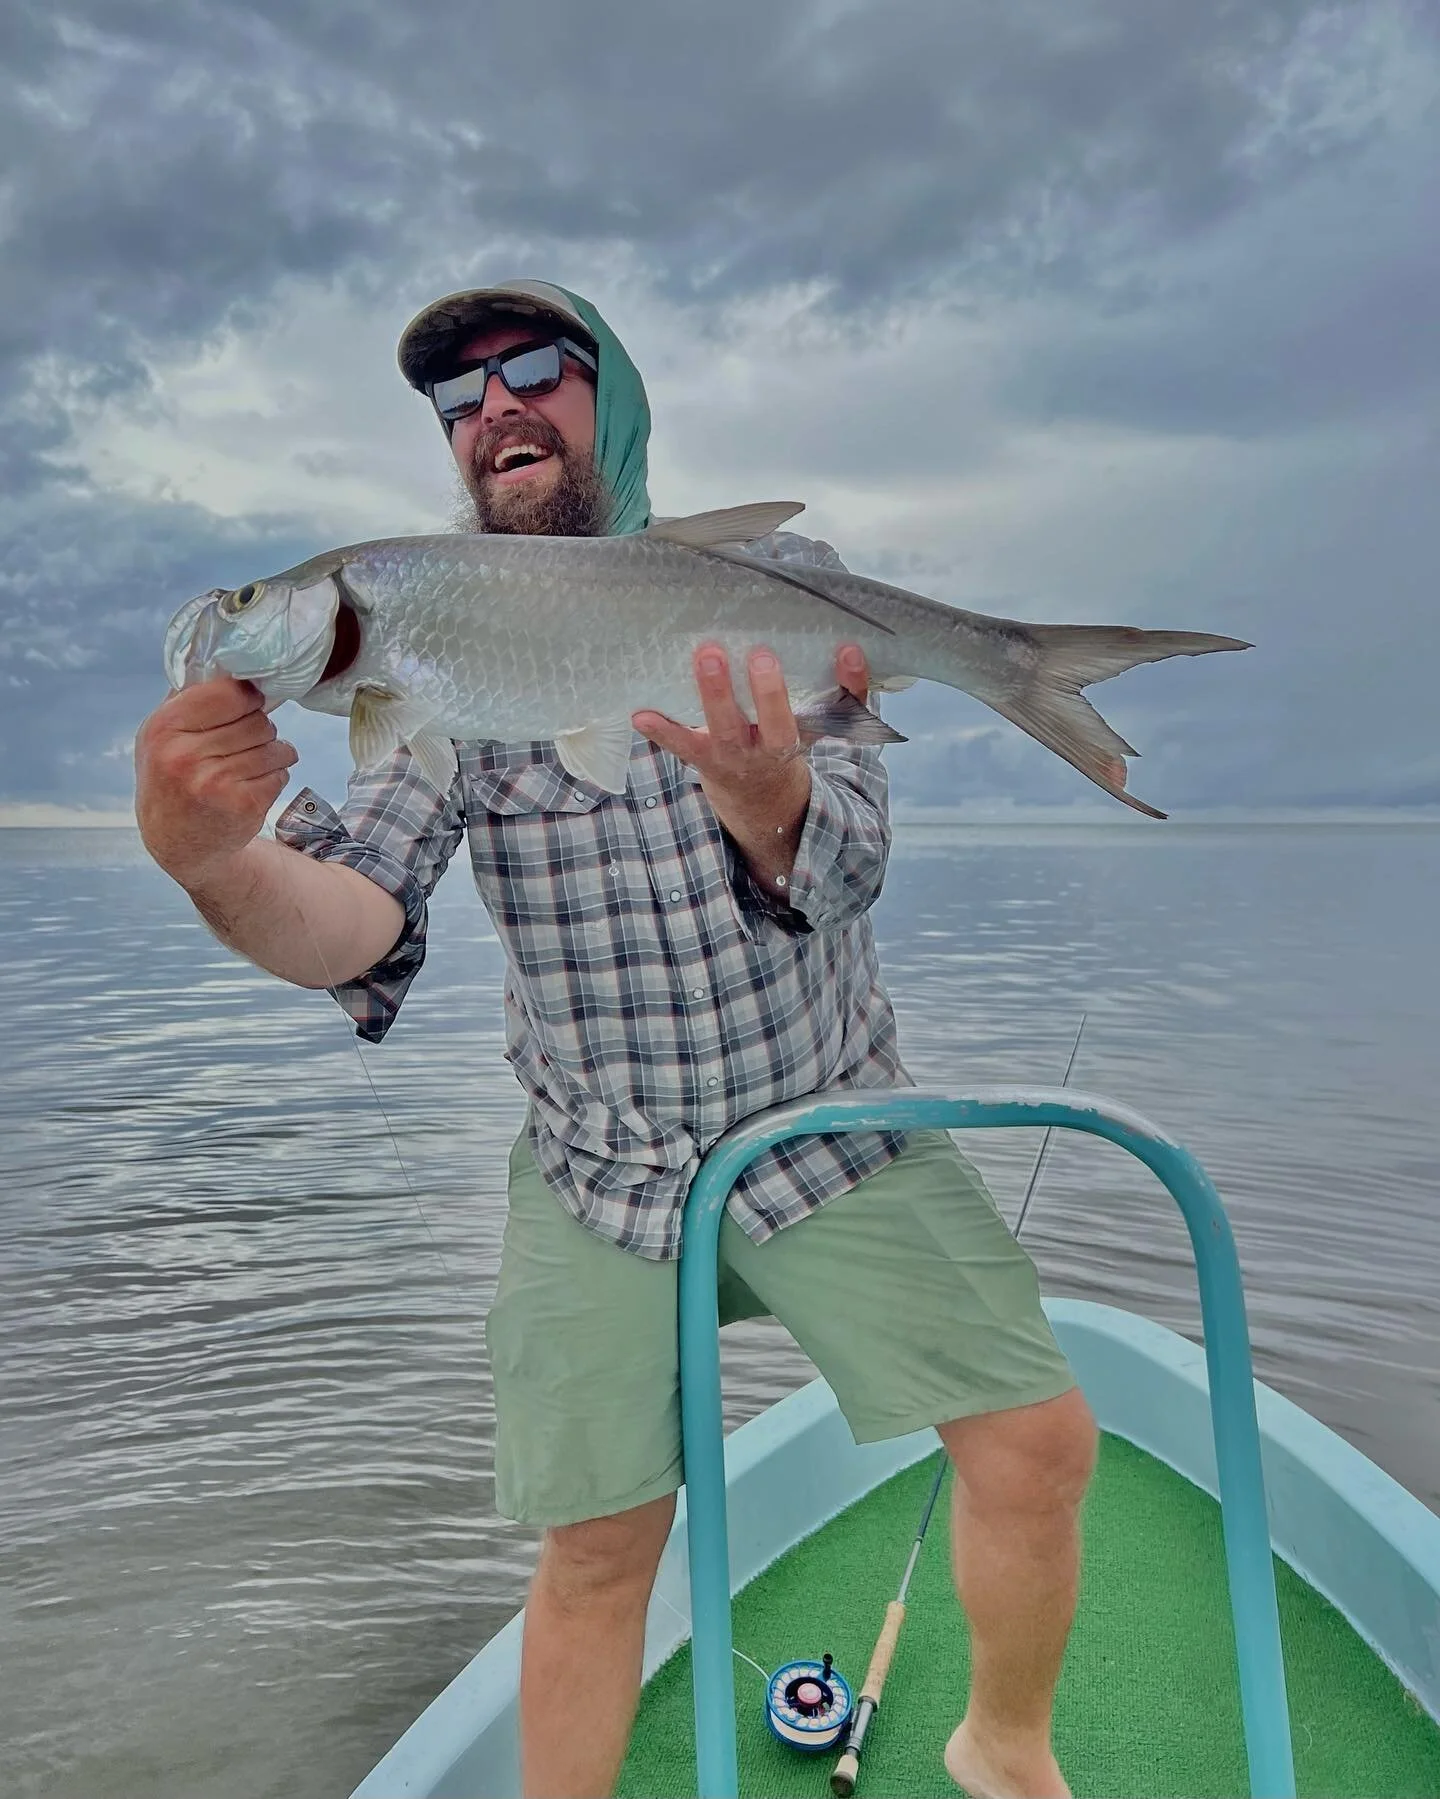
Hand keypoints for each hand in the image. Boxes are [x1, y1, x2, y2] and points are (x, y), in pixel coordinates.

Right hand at [134, 677, 298, 886]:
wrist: (178, 842)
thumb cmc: (173, 776)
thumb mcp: (161, 734)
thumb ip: (190, 698)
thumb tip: (230, 660)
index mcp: (164, 728)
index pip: (229, 692)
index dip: (247, 696)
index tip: (248, 702)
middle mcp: (185, 756)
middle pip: (257, 720)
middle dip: (261, 727)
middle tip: (247, 740)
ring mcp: (214, 784)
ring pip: (275, 746)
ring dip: (275, 751)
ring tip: (256, 761)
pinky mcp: (243, 806)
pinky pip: (280, 774)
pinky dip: (275, 776)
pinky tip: (254, 784)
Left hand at [632, 643, 869, 886]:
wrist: (762, 802)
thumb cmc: (790, 746)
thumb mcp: (825, 729)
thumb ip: (846, 694)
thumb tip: (852, 649)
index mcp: (798, 741)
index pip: (825, 714)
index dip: (840, 685)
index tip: (840, 653)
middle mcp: (767, 751)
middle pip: (773, 723)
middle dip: (768, 691)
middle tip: (760, 654)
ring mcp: (732, 755)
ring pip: (725, 727)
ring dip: (714, 694)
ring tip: (707, 657)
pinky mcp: (701, 757)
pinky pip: (680, 745)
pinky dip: (660, 730)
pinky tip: (641, 713)